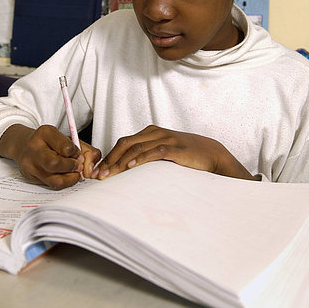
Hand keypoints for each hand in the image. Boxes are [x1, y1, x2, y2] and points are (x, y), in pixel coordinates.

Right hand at [0, 124, 100, 189]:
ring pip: (54, 180)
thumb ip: (84, 148)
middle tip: (78, 167)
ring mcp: (30, 165)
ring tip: (74, 174)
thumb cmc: (49, 142)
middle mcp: (34, 149)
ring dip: (70, 179)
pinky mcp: (30, 178)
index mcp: (45, 133)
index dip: (76, 153)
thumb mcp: (66, 138)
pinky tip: (66, 177)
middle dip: (71, 168)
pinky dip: (63, 183)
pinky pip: (51, 185)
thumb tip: (90, 165)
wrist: (24, 146)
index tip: (79, 155)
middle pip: (54, 164)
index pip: (65, 146)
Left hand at [91, 125, 255, 180]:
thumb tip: (127, 169)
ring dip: (119, 162)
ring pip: (136, 148)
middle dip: (109, 160)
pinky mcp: (175, 148)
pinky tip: (130, 166)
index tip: (98, 171)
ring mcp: (165, 139)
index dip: (108, 156)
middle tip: (97, 175)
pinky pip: (154, 152)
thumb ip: (147, 155)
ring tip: (108, 175)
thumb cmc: (185, 155)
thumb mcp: (163, 152)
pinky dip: (140, 158)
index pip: (123, 142)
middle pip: (125, 144)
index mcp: (150, 132)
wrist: (211, 153)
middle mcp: (155, 133)